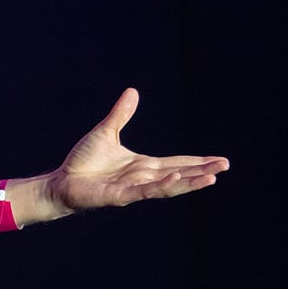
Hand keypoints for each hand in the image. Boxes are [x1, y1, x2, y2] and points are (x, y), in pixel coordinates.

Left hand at [46, 88, 227, 213]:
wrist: (62, 181)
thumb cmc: (83, 161)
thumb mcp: (105, 132)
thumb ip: (121, 115)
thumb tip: (133, 92)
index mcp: (143, 166)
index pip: (177, 163)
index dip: (197, 162)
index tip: (219, 160)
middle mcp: (143, 178)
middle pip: (179, 174)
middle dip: (202, 171)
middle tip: (225, 166)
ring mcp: (134, 189)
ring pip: (168, 186)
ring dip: (190, 182)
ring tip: (211, 177)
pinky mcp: (120, 197)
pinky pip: (145, 191)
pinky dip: (162, 186)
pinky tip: (177, 180)